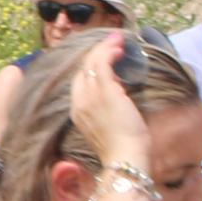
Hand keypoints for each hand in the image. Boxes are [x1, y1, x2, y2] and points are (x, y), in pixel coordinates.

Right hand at [68, 41, 150, 165]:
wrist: (124, 159)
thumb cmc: (122, 148)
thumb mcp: (108, 125)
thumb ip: (107, 108)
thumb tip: (119, 90)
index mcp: (77, 112)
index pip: (80, 81)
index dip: (91, 67)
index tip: (105, 59)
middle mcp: (78, 102)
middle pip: (83, 69)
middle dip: (96, 53)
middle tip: (112, 43)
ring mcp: (90, 96)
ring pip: (92, 63)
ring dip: (105, 49)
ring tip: (118, 41)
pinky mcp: (105, 91)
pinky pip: (103, 64)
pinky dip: (110, 53)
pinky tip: (120, 49)